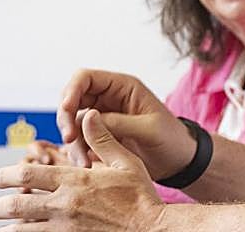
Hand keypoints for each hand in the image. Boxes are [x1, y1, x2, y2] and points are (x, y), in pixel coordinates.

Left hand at [0, 110, 166, 231]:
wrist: (151, 229)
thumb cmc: (140, 195)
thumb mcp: (125, 161)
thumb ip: (102, 138)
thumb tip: (88, 115)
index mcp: (76, 181)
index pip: (30, 176)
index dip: (6, 176)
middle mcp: (65, 205)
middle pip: (17, 206)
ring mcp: (65, 229)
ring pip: (23, 229)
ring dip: (5, 228)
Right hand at [57, 69, 192, 179]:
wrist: (178, 161)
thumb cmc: (171, 139)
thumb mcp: (149, 129)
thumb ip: (118, 122)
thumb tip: (87, 117)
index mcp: (122, 87)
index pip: (86, 78)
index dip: (71, 90)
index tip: (66, 110)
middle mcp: (108, 99)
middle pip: (72, 99)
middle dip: (66, 118)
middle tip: (70, 140)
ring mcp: (102, 118)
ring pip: (73, 123)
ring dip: (72, 142)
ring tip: (83, 163)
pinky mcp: (99, 137)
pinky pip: (79, 141)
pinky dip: (77, 153)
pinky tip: (86, 166)